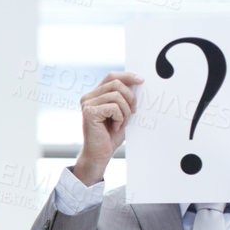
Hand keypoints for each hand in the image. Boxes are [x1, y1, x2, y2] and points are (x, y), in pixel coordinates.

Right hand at [73, 71, 139, 185]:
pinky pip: (114, 107)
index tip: (141, 80)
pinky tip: (114, 127)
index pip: (112, 76)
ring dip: (125, 111)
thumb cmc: (111, 135)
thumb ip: (125, 98)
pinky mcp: (89, 112)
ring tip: (120, 123)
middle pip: (117, 84)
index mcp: (95, 95)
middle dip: (130, 98)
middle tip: (132, 112)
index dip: (127, 76)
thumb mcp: (122, 112)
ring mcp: (87, 104)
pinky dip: (119, 119)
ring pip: (117, 96)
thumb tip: (138, 82)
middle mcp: (88, 97)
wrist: (100, 153)